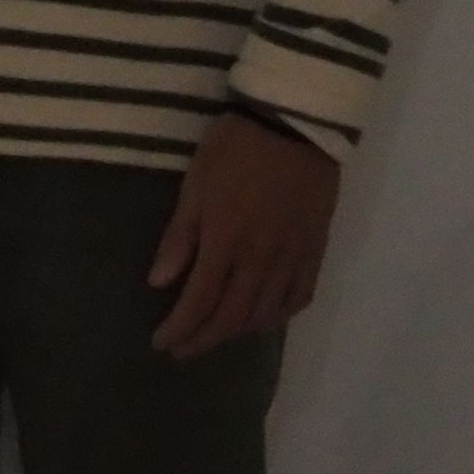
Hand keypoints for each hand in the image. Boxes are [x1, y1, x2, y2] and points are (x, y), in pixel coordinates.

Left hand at [147, 107, 336, 357]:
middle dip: (203, 340)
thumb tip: (158, 283)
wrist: (297, 124)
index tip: (162, 343)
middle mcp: (260, 261)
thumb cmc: (236, 146)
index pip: (199, 302)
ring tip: (216, 334)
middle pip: (230, 317)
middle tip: (183, 350)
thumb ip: (180, 236)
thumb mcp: (196, 182)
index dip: (180, 329)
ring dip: (236, 332)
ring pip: (264, 314)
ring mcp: (292, 259)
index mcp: (226, 242)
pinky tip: (263, 318)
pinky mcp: (315, 251)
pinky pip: (298, 298)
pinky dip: (278, 316)